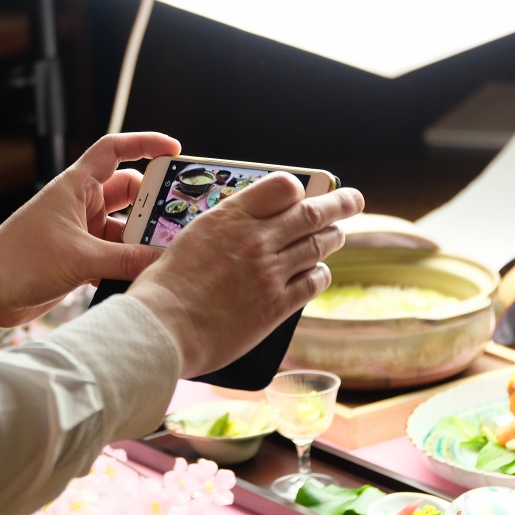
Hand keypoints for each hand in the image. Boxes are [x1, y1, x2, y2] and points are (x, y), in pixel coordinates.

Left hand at [0, 132, 181, 328]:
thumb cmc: (19, 260)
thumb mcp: (79, 258)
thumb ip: (126, 260)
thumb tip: (164, 261)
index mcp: (76, 186)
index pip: (115, 149)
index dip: (145, 144)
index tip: (175, 151)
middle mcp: (81, 204)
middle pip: (130, 192)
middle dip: (154, 204)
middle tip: (181, 218)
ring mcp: (82, 230)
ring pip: (126, 227)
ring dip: (142, 240)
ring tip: (165, 254)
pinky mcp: (80, 257)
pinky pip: (116, 253)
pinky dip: (129, 263)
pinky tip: (140, 277)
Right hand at [126, 173, 364, 378]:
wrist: (162, 329)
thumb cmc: (165, 288)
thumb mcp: (191, 240)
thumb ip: (223, 230)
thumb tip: (241, 228)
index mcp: (230, 217)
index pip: (282, 186)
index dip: (297, 188)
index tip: (301, 192)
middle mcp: (256, 239)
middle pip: (311, 213)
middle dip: (339, 203)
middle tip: (352, 199)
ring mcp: (270, 272)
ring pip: (318, 245)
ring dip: (333, 237)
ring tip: (338, 234)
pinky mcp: (276, 305)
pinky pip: (313, 282)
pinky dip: (320, 274)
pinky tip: (319, 273)